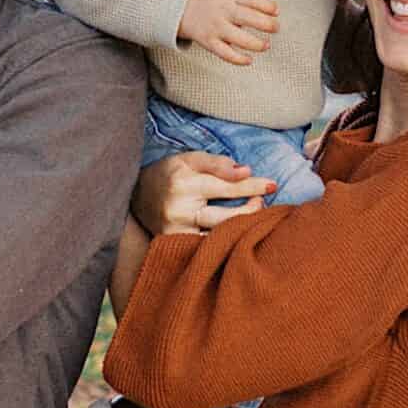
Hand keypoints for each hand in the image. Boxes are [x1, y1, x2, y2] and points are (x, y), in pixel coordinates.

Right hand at [133, 152, 270, 234]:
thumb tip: (246, 171)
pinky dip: (224, 244)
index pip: (225, 186)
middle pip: (225, 217)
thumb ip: (217, 163)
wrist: (135, 197)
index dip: (252, 186)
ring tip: (253, 218)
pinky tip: (236, 236)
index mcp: (183, 183)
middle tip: (262, 203)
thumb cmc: (168, 175)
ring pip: (217, 237)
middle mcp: (179, 211)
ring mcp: (176, 232)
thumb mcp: (189, 159)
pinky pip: (205, 248)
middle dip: (250, 211)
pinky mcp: (175, 246)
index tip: (272, 185)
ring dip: (240, 229)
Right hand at [178, 0, 279, 66]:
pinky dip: (238, 59)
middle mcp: (222, 10)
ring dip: (256, 44)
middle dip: (266, 24)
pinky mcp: (209, 42)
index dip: (267, 5)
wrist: (183, 7)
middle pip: (246, 17)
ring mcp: (215, 27)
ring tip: (266, 45)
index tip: (275, 11)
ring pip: (238, 38)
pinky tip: (249, 60)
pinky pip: (225, 53)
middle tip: (275, 27)